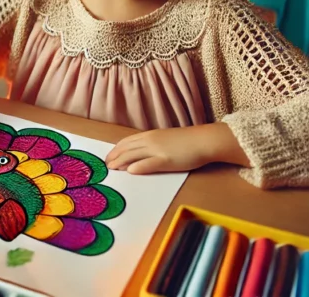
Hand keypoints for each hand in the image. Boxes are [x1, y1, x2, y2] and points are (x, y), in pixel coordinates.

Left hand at [105, 123, 247, 174]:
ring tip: (112, 169)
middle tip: (105, 165)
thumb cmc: (186, 141)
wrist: (203, 141)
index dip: (115, 150)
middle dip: (114, 157)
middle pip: (126, 149)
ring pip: (132, 156)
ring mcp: (157, 150)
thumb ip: (151, 145)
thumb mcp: (165, 140)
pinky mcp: (165, 160)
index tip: (108, 157)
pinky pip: (148, 164)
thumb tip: (140, 154)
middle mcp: (150, 141)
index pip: (126, 142)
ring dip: (120, 163)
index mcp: (149, 135)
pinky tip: (130, 172)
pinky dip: (137, 167)